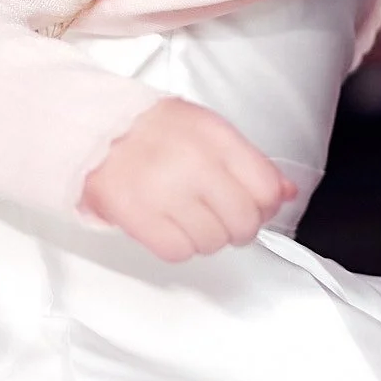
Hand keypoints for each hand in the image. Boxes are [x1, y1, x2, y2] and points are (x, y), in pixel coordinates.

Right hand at [80, 98, 294, 262]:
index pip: (266, 189)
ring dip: (204, 238)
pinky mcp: (136, 214)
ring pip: (213, 242)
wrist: (94, 128)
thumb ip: (250, 161)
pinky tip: (168, 226)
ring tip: (187, 217)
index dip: (263, 206)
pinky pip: (178, 251)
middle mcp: (193, 161)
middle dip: (236, 228)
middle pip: (243, 222)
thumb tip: (286, 192)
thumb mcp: (207, 130)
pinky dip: (177, 246)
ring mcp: (164, 189)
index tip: (251, 206)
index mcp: (214, 135)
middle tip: (219, 217)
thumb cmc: (152, 130)